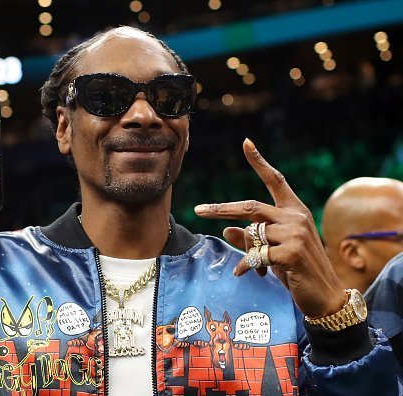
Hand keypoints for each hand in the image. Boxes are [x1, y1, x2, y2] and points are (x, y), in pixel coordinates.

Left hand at [194, 138, 344, 318]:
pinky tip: (242, 274)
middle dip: (221, 209)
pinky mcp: (291, 252)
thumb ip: (251, 239)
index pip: (276, 180)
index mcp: (294, 210)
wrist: (324, 296)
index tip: (246, 143)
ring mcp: (295, 233)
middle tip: (198, 210)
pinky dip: (245, 265)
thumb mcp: (272, 251)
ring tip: (252, 266)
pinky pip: (255, 255)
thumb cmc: (298, 271)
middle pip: (250, 207)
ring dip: (245, 253)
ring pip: (251, 236)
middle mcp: (296, 217)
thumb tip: (226, 229)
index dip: (259, 161)